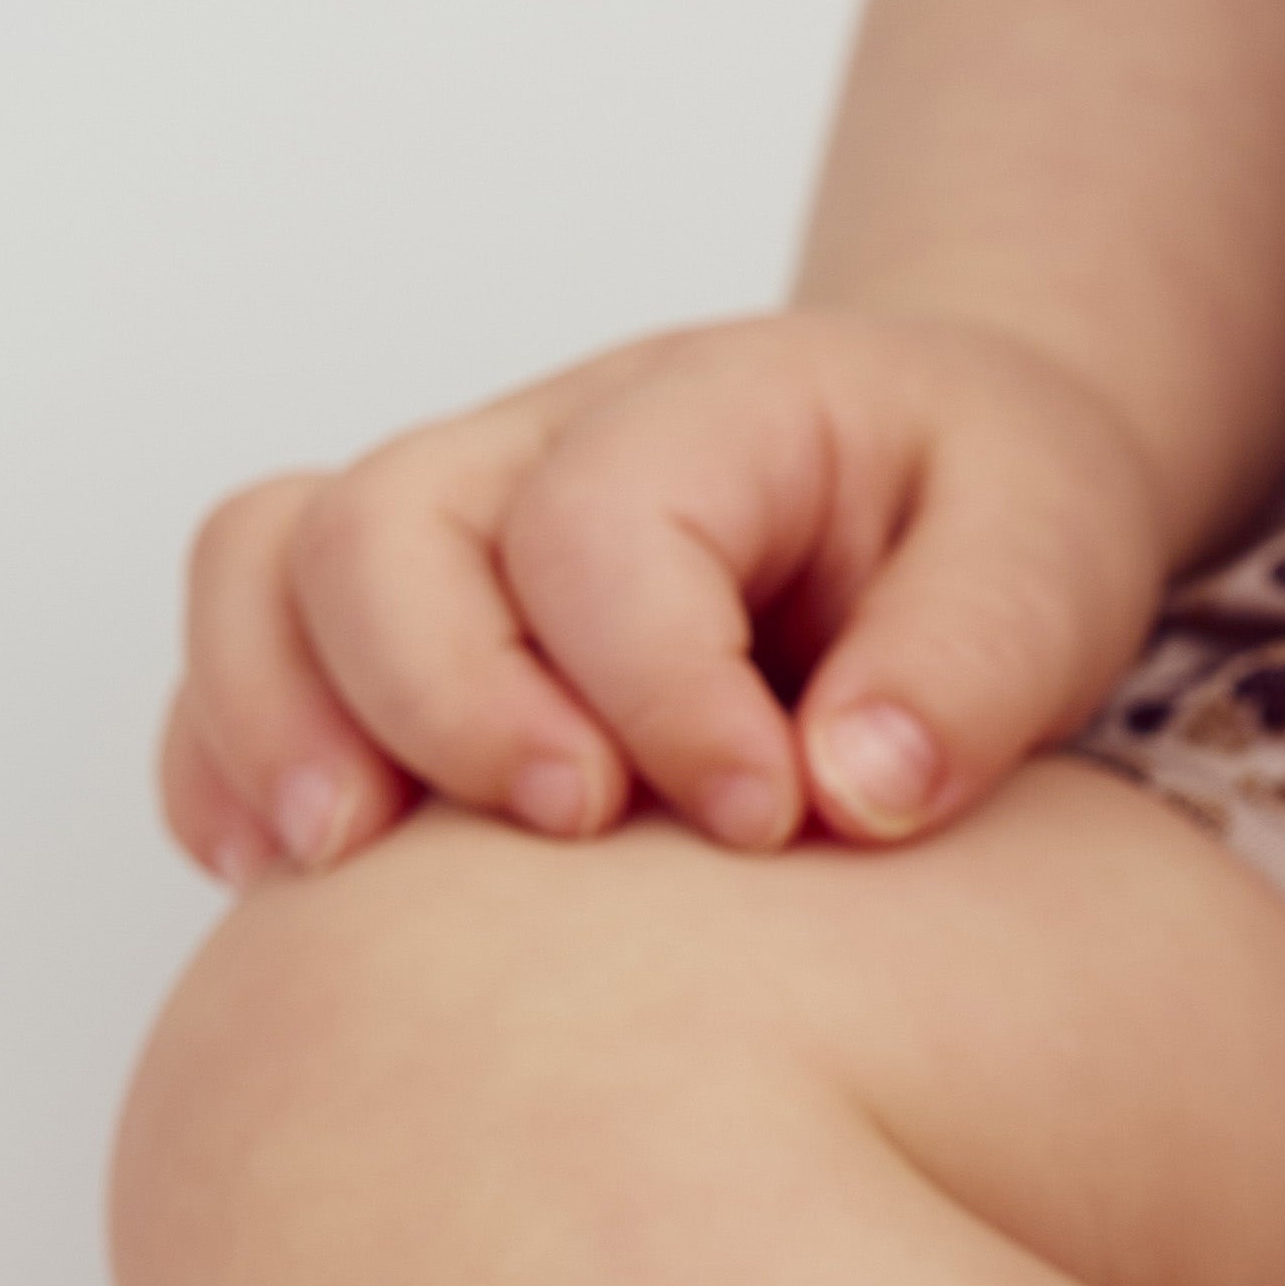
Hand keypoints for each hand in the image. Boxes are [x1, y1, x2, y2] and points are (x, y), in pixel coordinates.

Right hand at [157, 309, 1170, 883]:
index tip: (770, 818)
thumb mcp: (1054, 552)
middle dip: (449, 703)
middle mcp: (542, 443)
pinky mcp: (404, 620)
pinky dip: (230, 760)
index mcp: (709, 404)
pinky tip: (287, 881)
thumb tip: (853, 791)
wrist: (946, 479)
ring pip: (267, 565)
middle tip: (577, 831)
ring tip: (350, 870)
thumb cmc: (994, 514)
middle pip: (383, 529)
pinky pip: (243, 649)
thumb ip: (975, 661)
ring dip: (282, 723)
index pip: (603, 528)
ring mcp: (452, 523)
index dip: (661, 692)